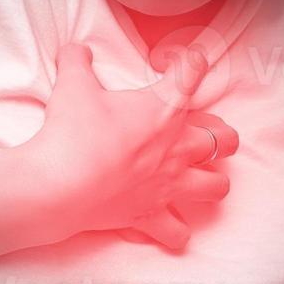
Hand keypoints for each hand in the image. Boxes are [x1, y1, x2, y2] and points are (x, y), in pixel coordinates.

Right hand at [31, 42, 236, 250]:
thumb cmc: (71, 133)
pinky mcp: (149, 215)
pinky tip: (167, 224)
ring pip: (216, 187)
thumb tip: (75, 49)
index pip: (193, 70)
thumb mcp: (71, 86)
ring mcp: (168, 185)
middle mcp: (177, 148)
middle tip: (195, 131)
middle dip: (217, 134)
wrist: (59, 184)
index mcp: (164, 109)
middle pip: (224, 139)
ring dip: (210, 182)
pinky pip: (177, 233)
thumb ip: (77, 62)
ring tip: (194, 178)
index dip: (184, 60)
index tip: (165, 64)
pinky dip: (175, 231)